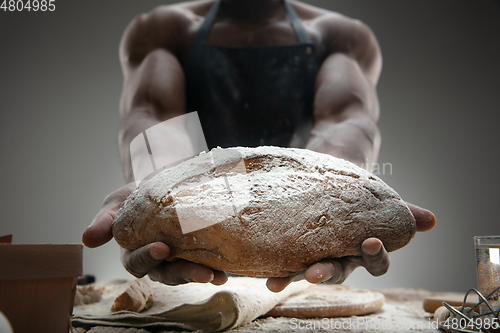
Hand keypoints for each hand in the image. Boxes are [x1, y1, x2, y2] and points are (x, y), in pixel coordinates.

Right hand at [82, 183, 227, 285]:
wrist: (164, 180)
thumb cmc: (137, 194)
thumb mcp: (118, 200)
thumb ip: (105, 219)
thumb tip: (87, 239)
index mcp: (133, 251)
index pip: (136, 262)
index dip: (147, 258)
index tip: (161, 248)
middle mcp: (157, 260)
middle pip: (167, 273)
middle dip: (183, 273)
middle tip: (200, 272)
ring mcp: (178, 257)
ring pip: (187, 272)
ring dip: (202, 275)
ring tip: (216, 275)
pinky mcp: (196, 251)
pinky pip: (205, 264)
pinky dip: (216, 269)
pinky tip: (226, 271)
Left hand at [266, 202, 435, 291]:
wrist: (329, 170)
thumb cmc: (357, 189)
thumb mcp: (377, 198)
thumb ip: (401, 211)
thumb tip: (431, 220)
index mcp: (362, 248)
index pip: (375, 262)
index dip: (374, 256)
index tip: (369, 242)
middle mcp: (339, 255)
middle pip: (335, 271)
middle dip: (324, 274)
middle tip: (313, 274)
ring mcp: (314, 250)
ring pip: (304, 268)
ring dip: (290, 276)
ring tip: (275, 282)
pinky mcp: (292, 241)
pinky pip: (283, 256)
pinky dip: (271, 262)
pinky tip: (258, 265)